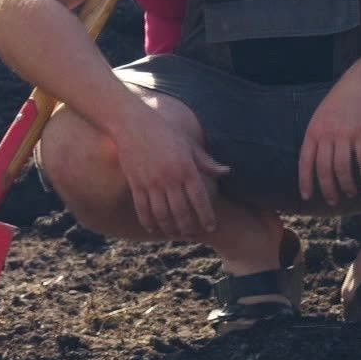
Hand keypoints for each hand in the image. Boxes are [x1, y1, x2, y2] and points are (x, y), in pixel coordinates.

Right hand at [111, 109, 229, 238]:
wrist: (134, 124)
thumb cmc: (166, 133)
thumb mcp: (189, 145)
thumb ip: (207, 163)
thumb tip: (227, 172)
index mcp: (186, 168)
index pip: (199, 198)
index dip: (206, 215)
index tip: (211, 227)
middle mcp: (169, 178)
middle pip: (181, 211)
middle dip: (189, 227)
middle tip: (193, 235)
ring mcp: (151, 182)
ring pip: (162, 214)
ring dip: (170, 228)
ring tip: (176, 234)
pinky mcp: (136, 184)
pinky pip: (143, 209)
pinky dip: (149, 221)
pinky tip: (154, 228)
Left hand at [299, 73, 360, 206]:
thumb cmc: (342, 100)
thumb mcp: (322, 115)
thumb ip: (318, 136)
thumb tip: (316, 159)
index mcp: (313, 131)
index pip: (305, 162)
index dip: (305, 181)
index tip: (307, 196)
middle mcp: (327, 135)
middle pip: (324, 170)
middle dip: (328, 189)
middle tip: (333, 201)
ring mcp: (345, 134)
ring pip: (342, 169)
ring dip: (346, 185)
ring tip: (350, 192)